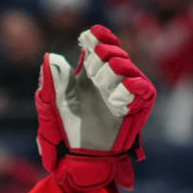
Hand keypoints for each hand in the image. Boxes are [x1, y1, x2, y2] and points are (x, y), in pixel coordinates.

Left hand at [35, 25, 156, 190]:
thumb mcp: (53, 103)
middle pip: (114, 51)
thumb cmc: (68, 129)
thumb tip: (49, 57)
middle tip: (91, 70)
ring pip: (127, 66)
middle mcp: (111, 76)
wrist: (81, 155)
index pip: (101, 43)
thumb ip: (51, 80)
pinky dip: (130, 87)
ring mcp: (127, 89)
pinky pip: (143, 88)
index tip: (88, 38)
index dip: (98, 36)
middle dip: (102, 54)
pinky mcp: (139, 106)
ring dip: (113, 70)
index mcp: (91, 70)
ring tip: (101, 85)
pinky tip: (115, 96)